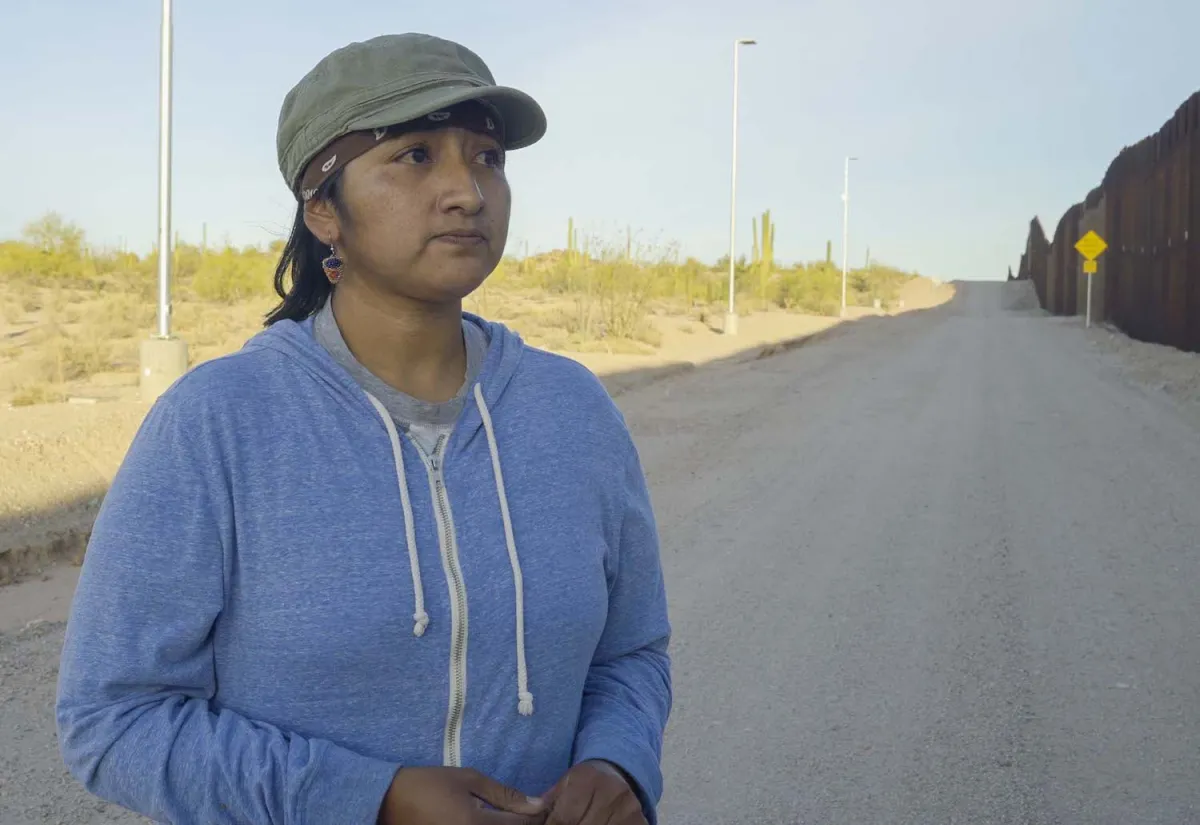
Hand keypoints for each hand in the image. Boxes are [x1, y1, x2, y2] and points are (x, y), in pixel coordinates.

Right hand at [378, 766, 547, 824]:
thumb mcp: (468, 780)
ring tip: (513, 816)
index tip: (546, 802)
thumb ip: (503, 794)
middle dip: (525, 823)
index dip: (538, 814)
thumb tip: (536, 804)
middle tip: (532, 811)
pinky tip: (497, 821)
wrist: (388, 802)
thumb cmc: (429, 784)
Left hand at [542, 760, 646, 824]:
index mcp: (588, 779)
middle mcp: (612, 792)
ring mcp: (628, 808)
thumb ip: (547, 803)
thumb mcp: (563, 786)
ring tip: (581, 823)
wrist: (617, 775)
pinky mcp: (639, 821)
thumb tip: (528, 815)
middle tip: (568, 824)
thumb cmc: (583, 783)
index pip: (563, 818)